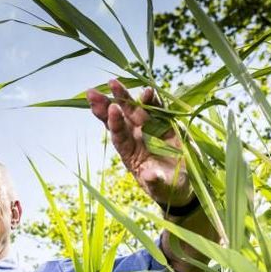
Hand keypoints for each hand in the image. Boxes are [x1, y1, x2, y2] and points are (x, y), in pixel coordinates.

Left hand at [87, 79, 192, 207]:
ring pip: (133, 110)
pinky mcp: (163, 124)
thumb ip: (155, 181)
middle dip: (106, 105)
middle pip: (118, 119)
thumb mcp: (161, 188)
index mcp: (130, 154)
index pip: (118, 136)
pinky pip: (156, 109)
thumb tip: (149, 175)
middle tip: (91, 92)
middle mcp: (135, 138)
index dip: (114, 124)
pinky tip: (147, 90)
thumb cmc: (166, 188)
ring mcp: (148, 129)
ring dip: (124, 96)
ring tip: (113, 83)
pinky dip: (152, 100)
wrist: (179, 184)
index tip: (110, 110)